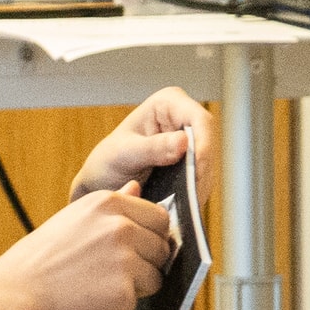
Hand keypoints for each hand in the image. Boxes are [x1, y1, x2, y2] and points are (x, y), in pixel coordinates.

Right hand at [0, 184, 176, 309]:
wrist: (12, 294)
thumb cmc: (39, 260)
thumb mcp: (73, 219)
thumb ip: (111, 206)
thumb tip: (137, 186)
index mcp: (108, 203)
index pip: (159, 217)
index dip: (150, 237)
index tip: (133, 249)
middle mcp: (120, 227)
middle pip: (162, 247)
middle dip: (145, 263)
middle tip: (109, 273)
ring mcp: (124, 259)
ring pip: (155, 277)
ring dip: (134, 287)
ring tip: (97, 286)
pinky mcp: (122, 291)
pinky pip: (135, 302)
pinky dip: (117, 309)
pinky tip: (89, 302)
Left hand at [72, 87, 211, 203]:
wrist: (101, 184)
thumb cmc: (105, 163)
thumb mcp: (123, 154)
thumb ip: (151, 148)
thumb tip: (184, 142)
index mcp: (167, 103)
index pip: (199, 119)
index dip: (203, 145)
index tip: (196, 172)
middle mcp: (183, 117)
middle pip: (208, 142)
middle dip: (201, 170)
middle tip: (190, 197)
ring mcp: (189, 140)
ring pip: (209, 162)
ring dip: (199, 185)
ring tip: (184, 205)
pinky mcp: (190, 161)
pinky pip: (203, 175)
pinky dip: (195, 191)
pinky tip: (184, 204)